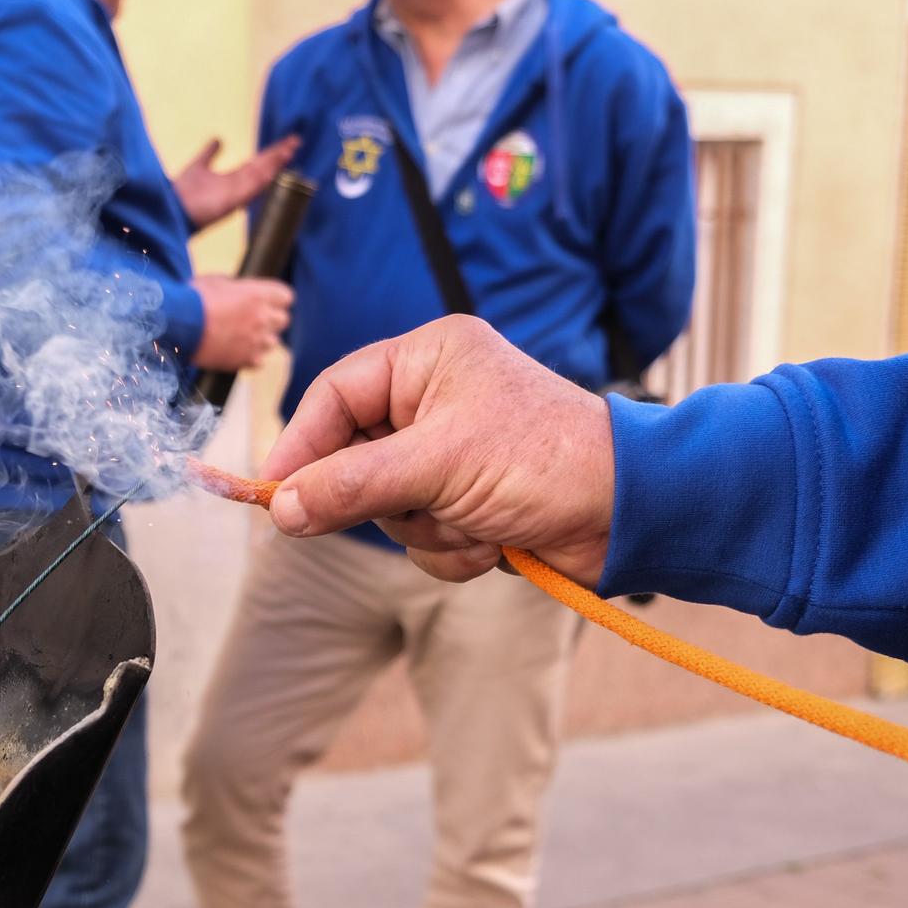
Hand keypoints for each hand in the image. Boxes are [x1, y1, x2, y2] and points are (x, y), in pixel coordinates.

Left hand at [174, 135, 301, 231]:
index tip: (287, 142)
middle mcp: (236, 188)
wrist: (168, 209)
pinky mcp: (230, 202)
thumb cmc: (181, 194)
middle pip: (262, 169)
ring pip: (260, 177)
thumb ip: (209, 154)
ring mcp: (235, 195)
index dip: (271, 154)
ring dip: (275, 163)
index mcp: (231, 180)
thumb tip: (218, 139)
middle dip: (278, 156)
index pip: (256, 165)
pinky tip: (274, 167)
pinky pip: (250, 189)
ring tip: (290, 149)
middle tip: (296, 141)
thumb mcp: (198, 167)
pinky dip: (263, 178)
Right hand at [193, 275, 292, 371]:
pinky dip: (249, 357)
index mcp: (258, 294)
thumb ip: (236, 287)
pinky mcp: (245, 360)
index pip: (286, 296)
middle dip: (271, 319)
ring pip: (273, 342)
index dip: (276, 298)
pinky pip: (258, 361)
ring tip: (242, 337)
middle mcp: (262, 318)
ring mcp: (256, 341)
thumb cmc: (193, 299)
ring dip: (261, 339)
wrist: (177, 325)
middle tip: (254, 319)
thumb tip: (239, 290)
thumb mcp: (215, 282)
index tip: (268, 300)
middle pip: (283, 320)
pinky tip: (235, 351)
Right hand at [261, 315, 615, 585]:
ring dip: (424, 529)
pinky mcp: (465, 500)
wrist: (633, 514)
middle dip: (383, 499)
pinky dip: (449, 549)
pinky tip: (492, 541)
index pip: (334, 396)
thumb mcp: (437, 466)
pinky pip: (418, 535)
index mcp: (427, 359)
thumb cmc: (546, 460)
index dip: (301, 446)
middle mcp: (433, 398)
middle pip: (351, 457)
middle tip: (404, 512)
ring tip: (474, 522)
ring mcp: (448, 453)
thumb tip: (282, 509)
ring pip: (383, 506)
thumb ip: (351, 485)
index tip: (274, 495)